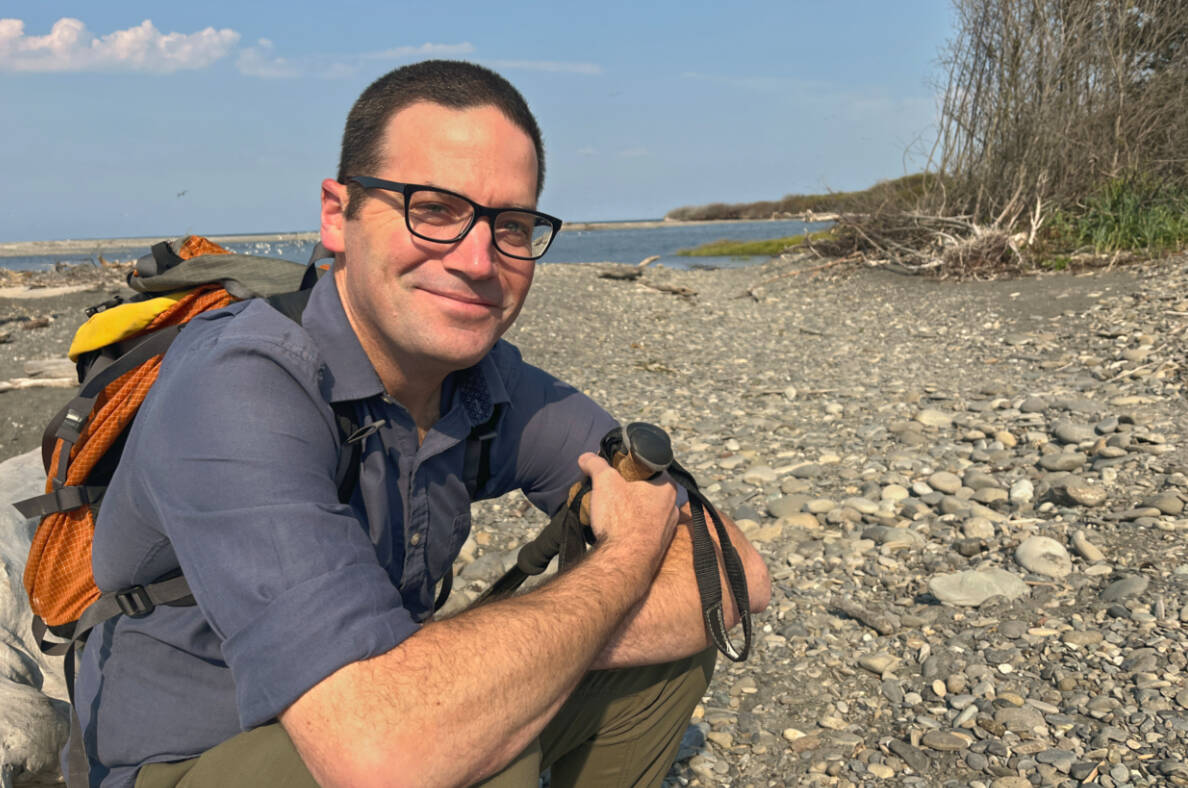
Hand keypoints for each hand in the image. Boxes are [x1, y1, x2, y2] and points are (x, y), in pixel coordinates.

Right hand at [576, 452, 678, 576]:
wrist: (624, 561)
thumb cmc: (621, 519)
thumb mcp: (604, 482)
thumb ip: (596, 465)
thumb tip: (586, 457)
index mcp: (667, 488)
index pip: (652, 468)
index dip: (633, 467)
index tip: (618, 471)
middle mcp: (673, 508)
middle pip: (648, 491)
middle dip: (630, 491)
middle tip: (611, 492)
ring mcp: (667, 531)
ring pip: (646, 513)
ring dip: (630, 512)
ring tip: (611, 513)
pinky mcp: (658, 548)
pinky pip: (643, 533)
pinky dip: (631, 530)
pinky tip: (616, 532)